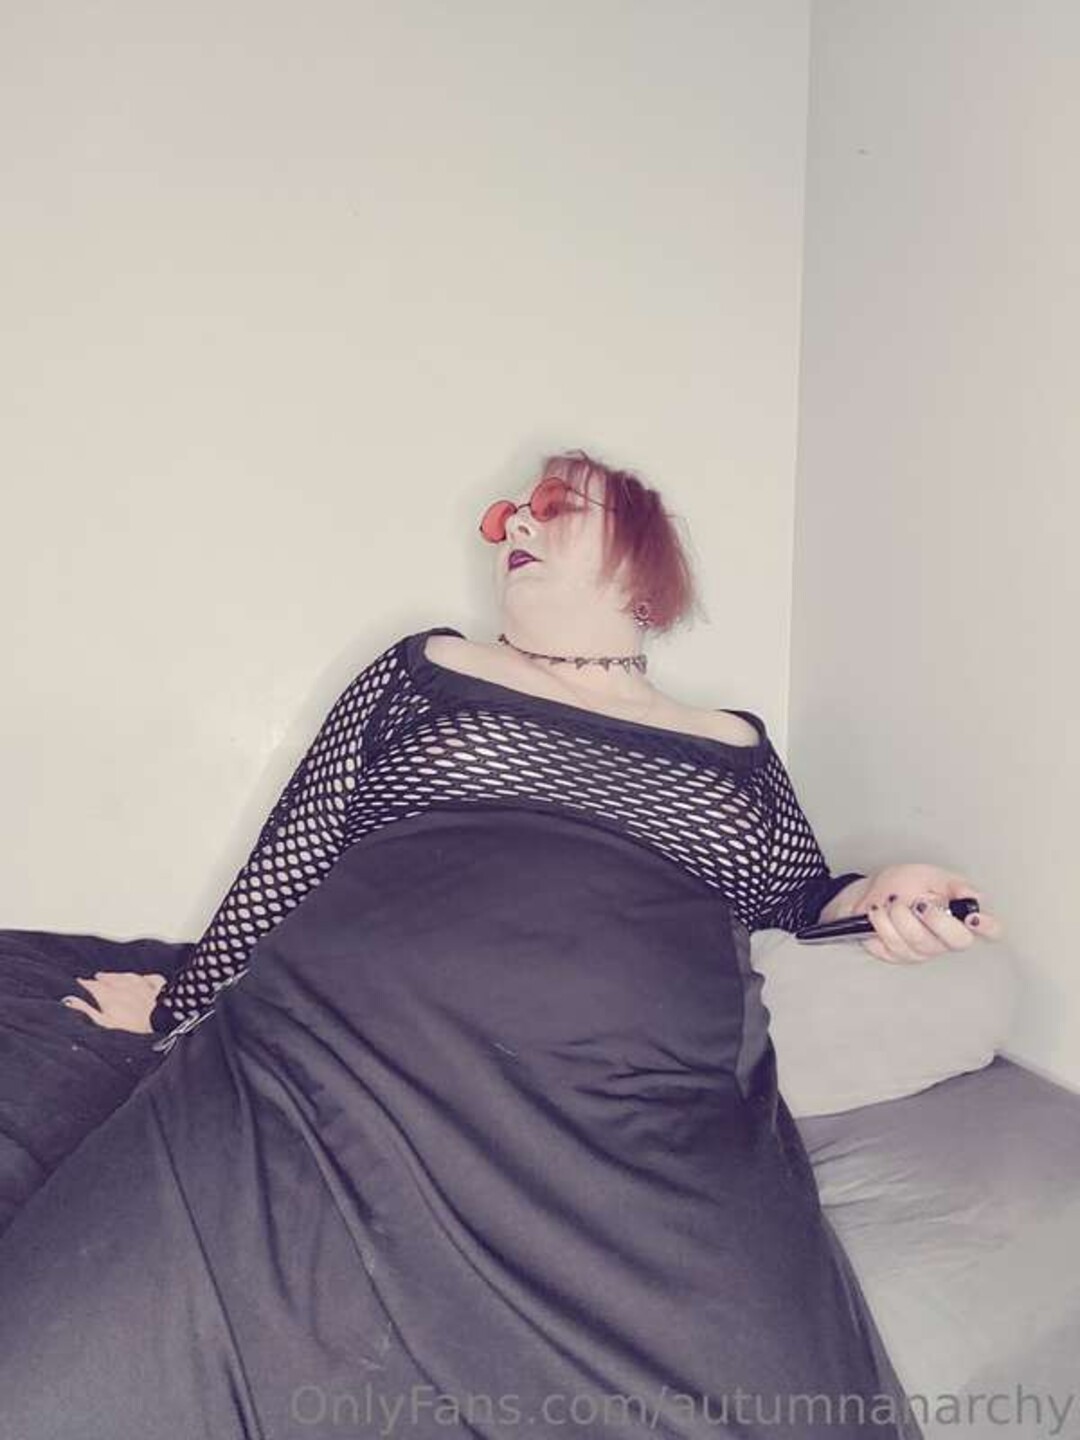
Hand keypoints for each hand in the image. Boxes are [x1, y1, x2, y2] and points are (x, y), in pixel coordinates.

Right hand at [60, 972, 166, 1033]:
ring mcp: (142, 984)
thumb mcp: (104, 1022)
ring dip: (116, 977)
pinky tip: (139, 979)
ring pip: (125, 977)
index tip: (77, 984)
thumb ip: (86, 1010)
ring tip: (106, 977)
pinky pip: (148, 978)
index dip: (83, 985)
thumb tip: (69, 1000)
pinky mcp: (158, 985)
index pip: (91, 986)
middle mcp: (124, 985)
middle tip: (89, 981)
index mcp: (109, 995)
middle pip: (107, 980)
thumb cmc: (134, 1025)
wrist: (164, 1019)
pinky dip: (142, 979)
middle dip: (97, 981)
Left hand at [857, 863, 1005, 964]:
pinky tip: (878, 913)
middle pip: (957, 941)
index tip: (972, 916)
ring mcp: (922, 951)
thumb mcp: (930, 876)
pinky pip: (890, 946)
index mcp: (961, 918)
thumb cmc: (905, 885)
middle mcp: (945, 940)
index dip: (988, 927)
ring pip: (917, 942)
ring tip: (891, 902)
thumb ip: (953, 885)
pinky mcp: (898, 956)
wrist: (872, 892)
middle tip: (919, 902)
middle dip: (937, 919)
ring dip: (899, 916)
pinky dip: (881, 924)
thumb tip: (975, 896)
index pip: (991, 930)